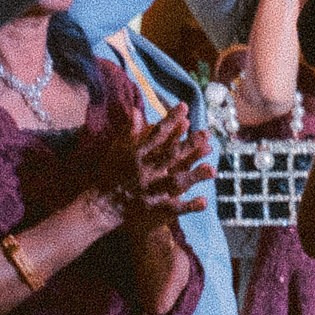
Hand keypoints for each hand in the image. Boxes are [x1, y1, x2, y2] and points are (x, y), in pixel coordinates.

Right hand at [98, 103, 212, 221]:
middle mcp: (147, 170)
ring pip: (176, 181)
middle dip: (190, 144)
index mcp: (138, 155)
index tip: (185, 106)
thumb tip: (136, 109)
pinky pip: (175, 207)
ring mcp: (152, 190)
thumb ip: (129, 131)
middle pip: (172, 155)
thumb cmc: (110, 174)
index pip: (157, 134)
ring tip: (212, 170)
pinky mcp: (156, 207)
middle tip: (207, 133)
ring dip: (195, 176)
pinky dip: (189, 206)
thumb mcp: (117, 149)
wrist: (102, 205)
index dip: (171, 119)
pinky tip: (204, 202)